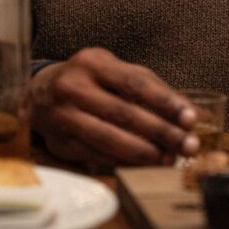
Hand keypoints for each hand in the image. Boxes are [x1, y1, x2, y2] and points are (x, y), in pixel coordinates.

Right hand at [29, 48, 199, 170]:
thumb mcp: (115, 72)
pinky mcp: (58, 143)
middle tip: (188, 145)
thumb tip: (190, 113)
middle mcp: (73, 87)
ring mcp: (62, 116)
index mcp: (92, 63)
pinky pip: (95, 155)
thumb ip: (151, 89)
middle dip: (161, 132)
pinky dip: (123, 162)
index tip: (190, 119)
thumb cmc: (89, 81)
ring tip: (168, 158)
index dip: (166, 102)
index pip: (135, 83)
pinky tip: (143, 165)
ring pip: (108, 138)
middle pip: (124, 113)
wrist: (38, 94)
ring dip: (143, 152)